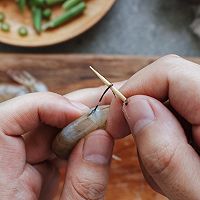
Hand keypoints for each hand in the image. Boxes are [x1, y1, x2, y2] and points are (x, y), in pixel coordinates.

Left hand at [0, 92, 113, 198]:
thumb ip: (85, 183)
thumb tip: (101, 136)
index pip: (12, 116)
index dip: (50, 105)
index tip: (84, 114)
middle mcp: (2, 164)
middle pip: (36, 119)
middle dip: (73, 113)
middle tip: (104, 112)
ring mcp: (16, 167)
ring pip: (48, 131)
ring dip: (78, 128)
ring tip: (105, 126)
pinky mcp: (31, 172)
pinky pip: (54, 148)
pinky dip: (76, 144)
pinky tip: (93, 146)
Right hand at [68, 55, 199, 199]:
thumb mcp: (195, 192)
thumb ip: (164, 151)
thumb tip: (134, 106)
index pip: (168, 72)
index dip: (134, 90)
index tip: (116, 119)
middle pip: (164, 83)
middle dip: (138, 111)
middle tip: (129, 139)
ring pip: (164, 100)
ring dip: (150, 128)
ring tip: (162, 162)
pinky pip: (172, 113)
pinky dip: (160, 133)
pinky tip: (171, 156)